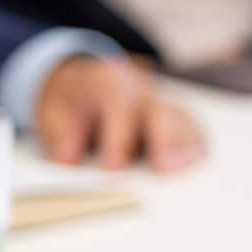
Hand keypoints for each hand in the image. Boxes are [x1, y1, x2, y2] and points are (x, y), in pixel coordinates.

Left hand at [34, 55, 206, 172]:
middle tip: (166, 168)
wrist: (81, 82)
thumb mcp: (53, 114)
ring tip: (188, 170)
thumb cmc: (71, 103)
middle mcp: (140, 88)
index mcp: (108, 81)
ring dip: (186, 145)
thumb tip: (68, 159)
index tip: (113, 168)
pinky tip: (198, 162)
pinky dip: (196, 144)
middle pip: (160, 109)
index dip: (117, 137)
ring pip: (181, 119)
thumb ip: (61, 136)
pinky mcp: (176, 117)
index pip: (118, 105)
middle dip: (165, 139)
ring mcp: (162, 101)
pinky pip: (192, 128)